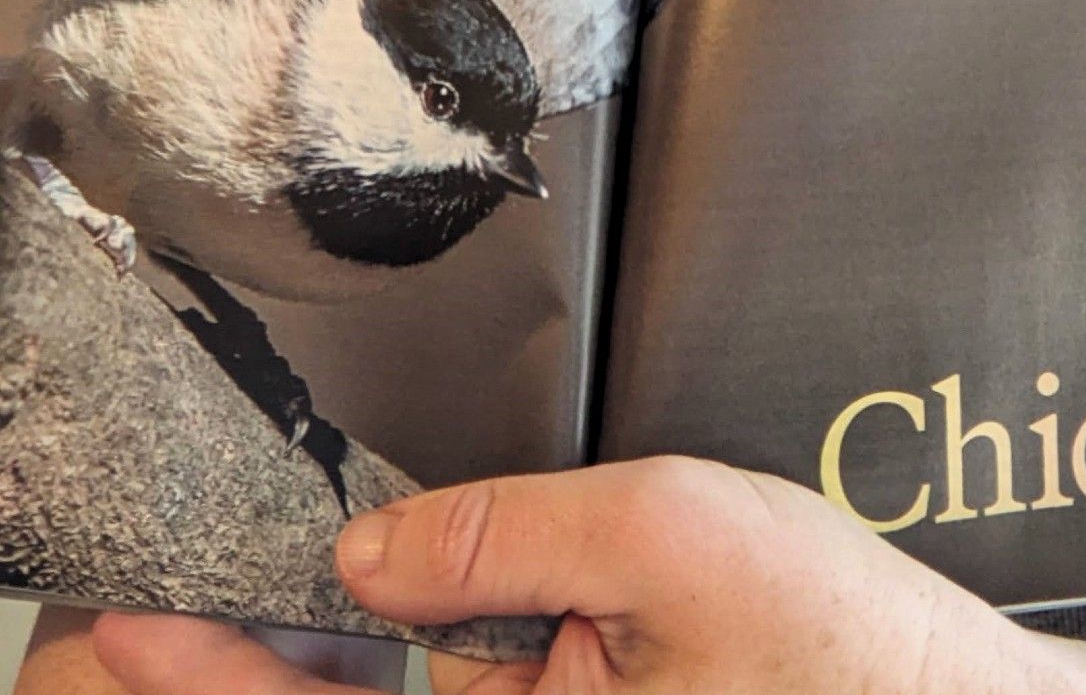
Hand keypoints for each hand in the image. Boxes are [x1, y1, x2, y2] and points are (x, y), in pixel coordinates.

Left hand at [89, 455, 1085, 694]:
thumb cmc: (840, 647)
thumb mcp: (676, 536)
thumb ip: (512, 533)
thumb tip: (372, 548)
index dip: (209, 673)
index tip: (124, 617)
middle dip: (245, 667)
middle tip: (138, 615)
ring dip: (314, 665)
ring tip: (228, 603)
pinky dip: (398, 663)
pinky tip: (370, 607)